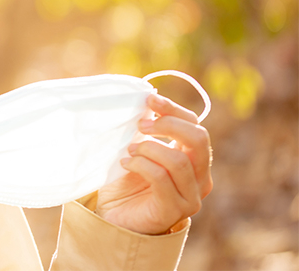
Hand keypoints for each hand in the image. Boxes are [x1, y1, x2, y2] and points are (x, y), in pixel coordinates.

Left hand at [95, 93, 212, 234]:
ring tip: (130, 150)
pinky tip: (125, 164)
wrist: (115, 217)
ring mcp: (191, 197)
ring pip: (178, 160)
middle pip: (198, 139)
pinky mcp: (174, 211)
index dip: (173, 109)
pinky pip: (160, 178)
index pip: (196, 126)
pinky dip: (140, 165)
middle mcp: (200, 178)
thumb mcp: (139, 149)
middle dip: (167, 125)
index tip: (148, 100)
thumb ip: (148, 131)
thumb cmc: (127, 181)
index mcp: (195, 160)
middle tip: (140, 125)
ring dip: (149, 148)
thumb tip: (147, 103)